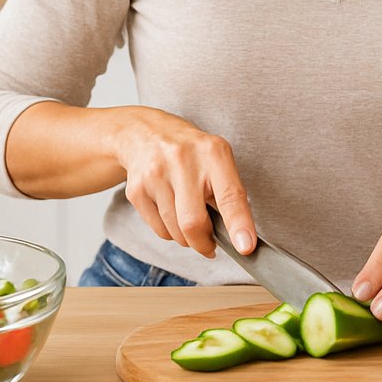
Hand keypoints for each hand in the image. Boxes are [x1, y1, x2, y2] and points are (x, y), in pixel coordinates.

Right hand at [115, 108, 256, 258]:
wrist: (146, 134)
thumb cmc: (191, 153)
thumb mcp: (217, 160)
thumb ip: (229, 195)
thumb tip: (240, 239)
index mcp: (213, 153)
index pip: (229, 195)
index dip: (239, 224)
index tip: (245, 247)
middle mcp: (182, 160)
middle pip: (193, 222)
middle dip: (204, 243)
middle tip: (210, 244)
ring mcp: (156, 174)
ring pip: (175, 231)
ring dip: (187, 238)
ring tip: (189, 220)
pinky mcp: (136, 189)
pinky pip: (158, 230)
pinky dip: (170, 231)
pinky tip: (171, 212)